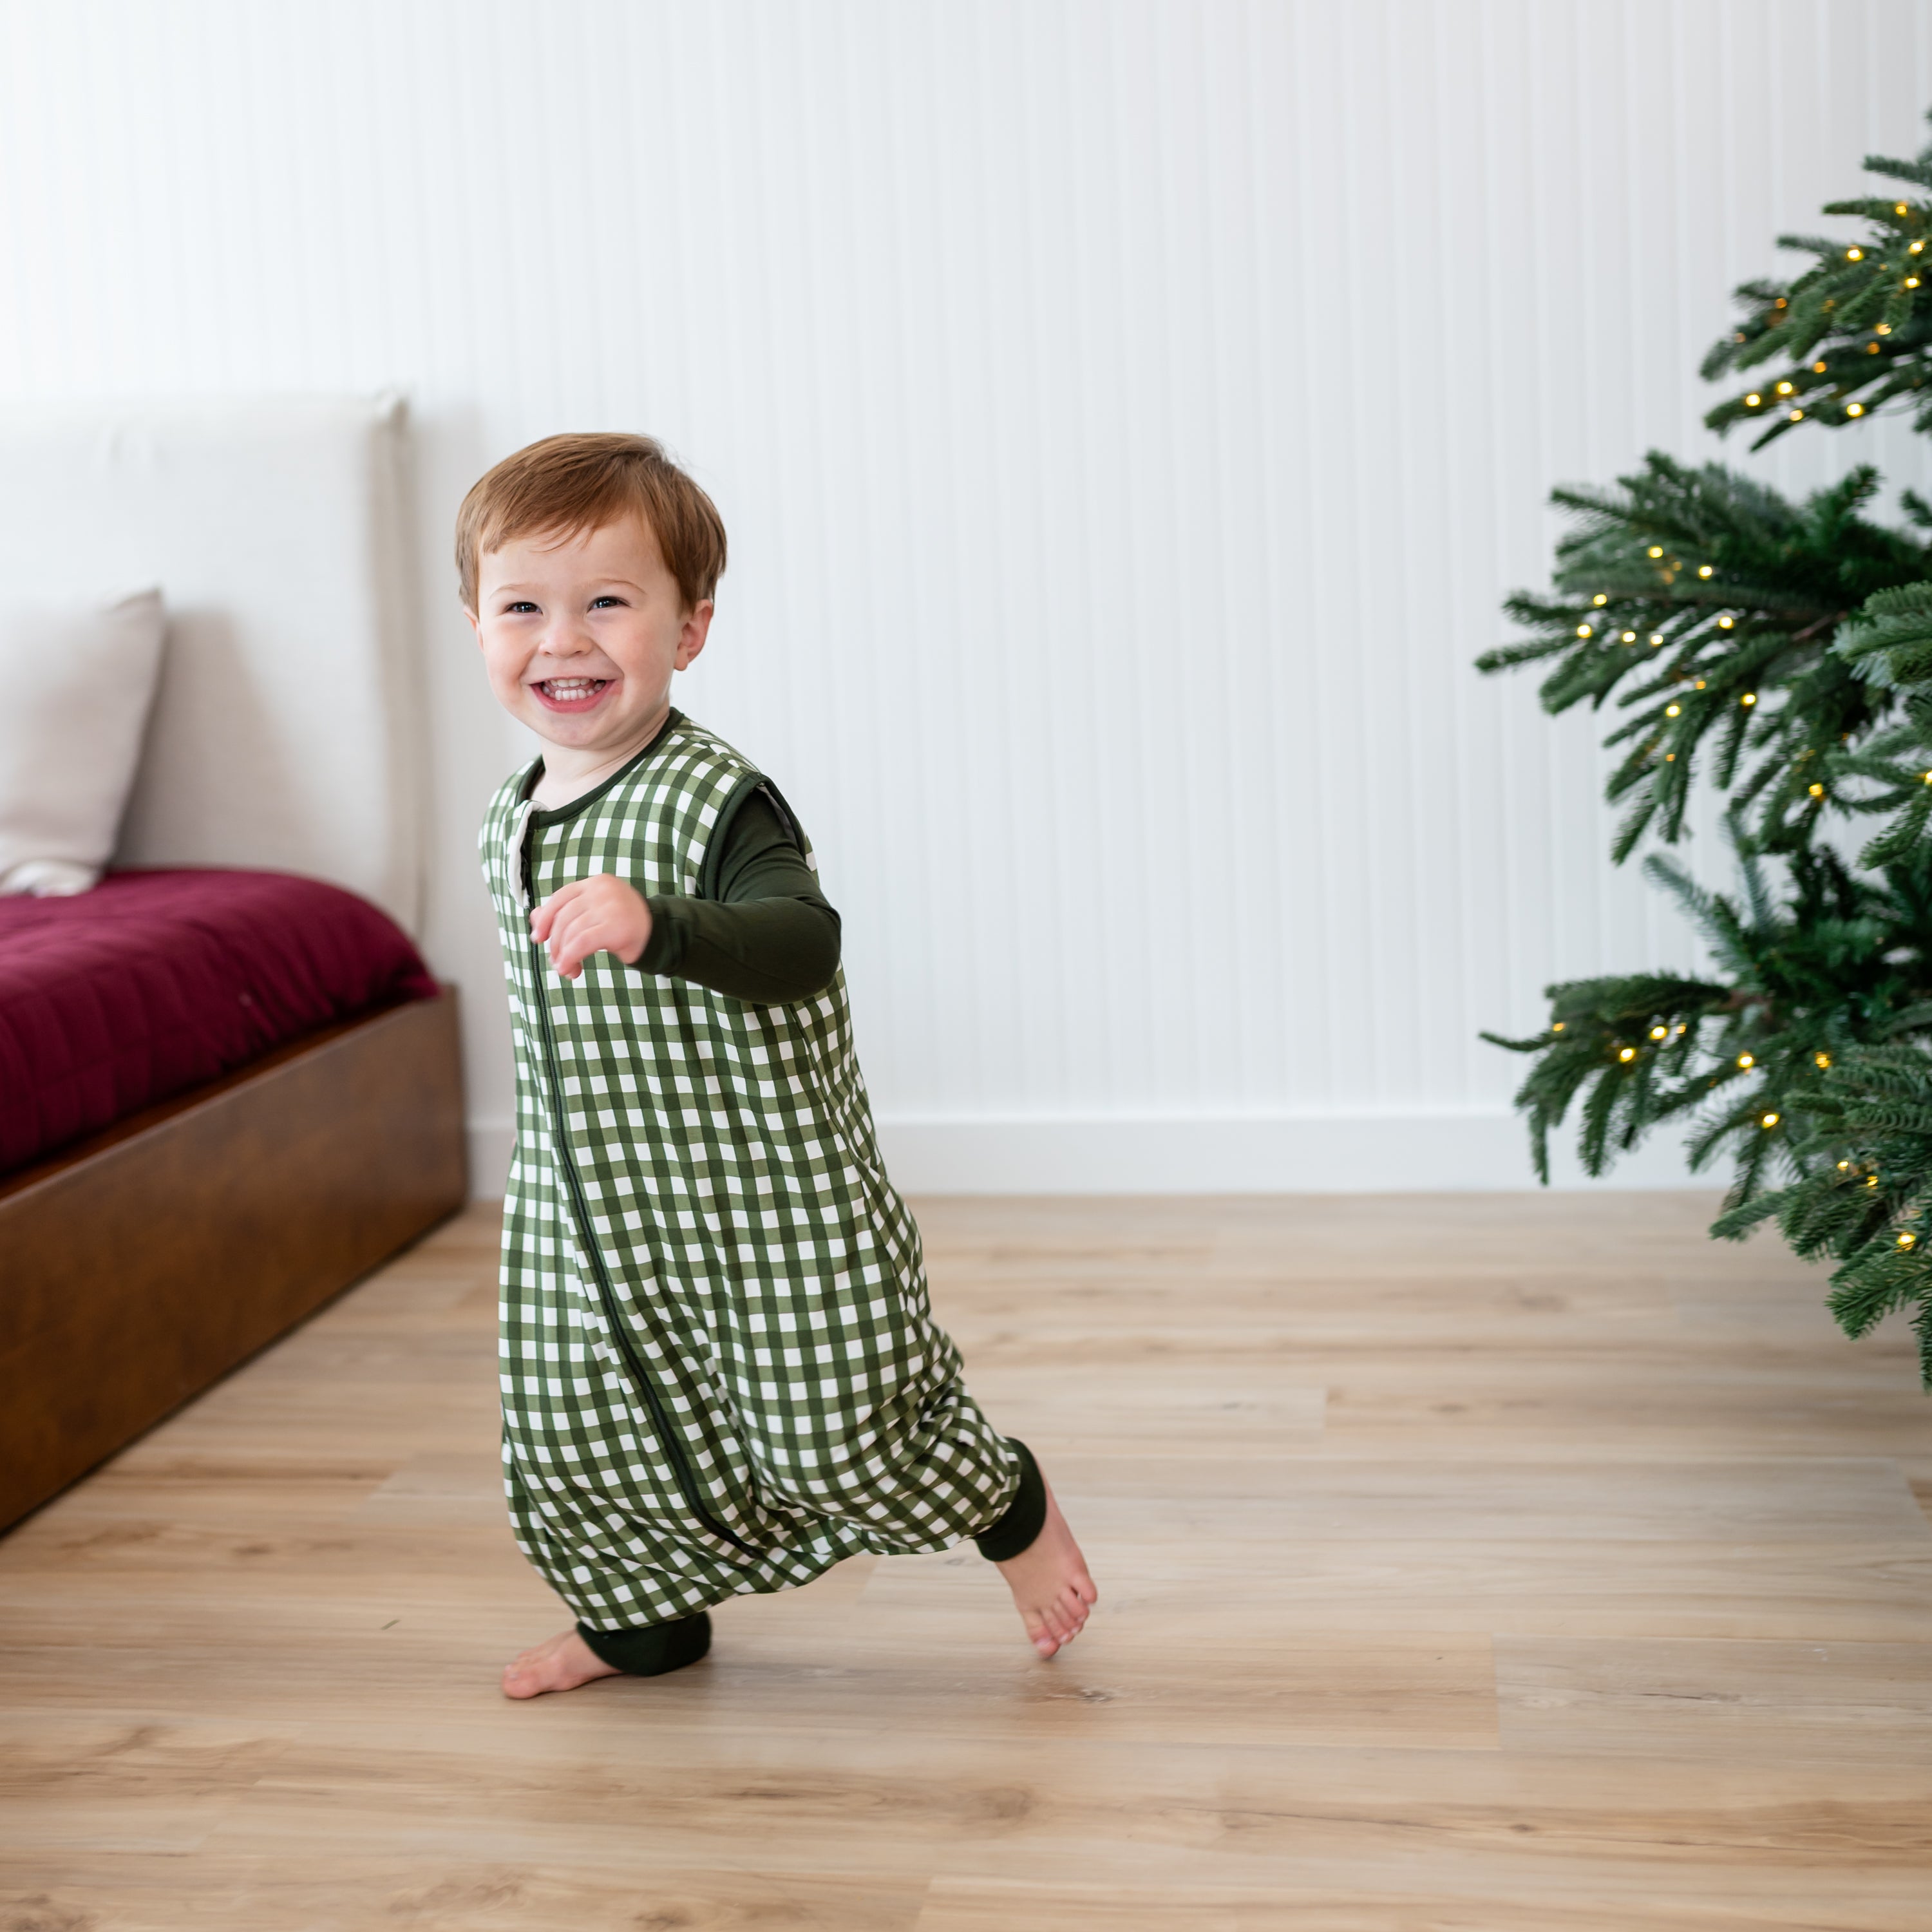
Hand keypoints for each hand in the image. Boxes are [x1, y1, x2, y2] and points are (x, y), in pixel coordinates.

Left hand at [529, 875, 652, 979]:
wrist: (659, 936)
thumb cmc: (624, 925)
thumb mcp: (594, 913)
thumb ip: (566, 911)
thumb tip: (535, 918)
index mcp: (597, 883)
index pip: (561, 896)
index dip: (545, 918)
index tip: (538, 938)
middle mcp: (602, 890)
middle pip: (564, 917)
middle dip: (555, 943)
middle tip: (556, 961)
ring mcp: (611, 906)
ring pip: (571, 932)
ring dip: (563, 955)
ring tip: (566, 969)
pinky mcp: (617, 927)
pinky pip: (582, 943)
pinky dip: (570, 957)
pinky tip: (569, 968)